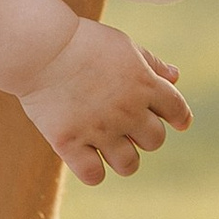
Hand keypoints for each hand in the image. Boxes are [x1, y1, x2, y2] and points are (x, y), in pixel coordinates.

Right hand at [16, 19, 189, 183]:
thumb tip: (175, 77)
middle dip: (144, 135)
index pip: (178, 111)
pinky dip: (93, 171)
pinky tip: (85, 156)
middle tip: (126, 125)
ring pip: (129, 165)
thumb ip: (152, 63)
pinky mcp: (70, 143)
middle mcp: (127, 111)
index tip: (173, 120)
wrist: (39, 47)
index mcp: (144, 84)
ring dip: (123, 157)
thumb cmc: (82, 42)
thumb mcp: (123, 45)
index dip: (178, 117)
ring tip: (108, 146)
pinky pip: (94, 175)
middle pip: (155, 141)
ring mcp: (98, 129)